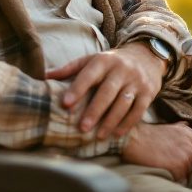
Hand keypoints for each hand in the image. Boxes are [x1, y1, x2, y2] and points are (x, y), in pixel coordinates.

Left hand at [46, 44, 166, 138]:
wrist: (146, 56)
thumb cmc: (111, 63)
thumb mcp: (92, 60)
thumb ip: (70, 69)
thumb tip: (44, 76)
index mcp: (104, 60)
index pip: (89, 74)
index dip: (77, 88)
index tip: (65, 104)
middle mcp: (121, 69)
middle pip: (107, 91)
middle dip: (95, 110)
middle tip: (82, 128)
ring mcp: (136, 81)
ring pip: (123, 102)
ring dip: (111, 120)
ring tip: (98, 135)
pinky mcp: (148, 92)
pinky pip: (138, 110)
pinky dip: (127, 123)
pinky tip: (116, 133)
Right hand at [120, 122, 191, 181]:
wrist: (135, 139)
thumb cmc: (150, 135)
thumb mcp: (171, 127)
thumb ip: (183, 130)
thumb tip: (188, 126)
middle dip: (191, 168)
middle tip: (179, 169)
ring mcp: (187, 157)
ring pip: (191, 174)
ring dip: (184, 176)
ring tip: (172, 173)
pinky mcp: (179, 168)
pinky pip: (183, 181)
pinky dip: (177, 181)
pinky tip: (168, 176)